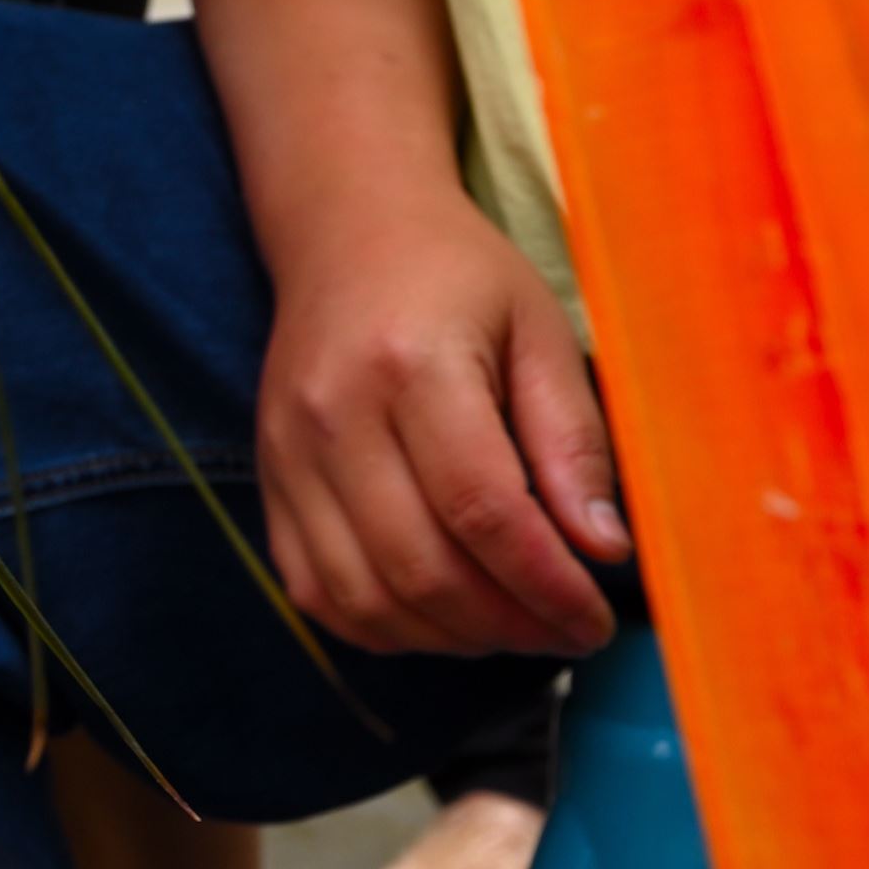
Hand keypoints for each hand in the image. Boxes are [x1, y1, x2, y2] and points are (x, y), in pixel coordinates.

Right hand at [248, 178, 629, 658]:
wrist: (346, 232)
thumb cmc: (459, 276)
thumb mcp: (540, 331)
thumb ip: (573, 440)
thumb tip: (601, 550)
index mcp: (412, 365)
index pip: (483, 510)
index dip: (546, 585)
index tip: (595, 619)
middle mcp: (334, 416)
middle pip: (421, 567)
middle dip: (508, 624)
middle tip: (565, 631)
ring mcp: (289, 454)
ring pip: (366, 597)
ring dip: (450, 637)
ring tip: (511, 625)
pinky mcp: (267, 481)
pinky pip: (317, 593)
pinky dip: (385, 627)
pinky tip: (440, 615)